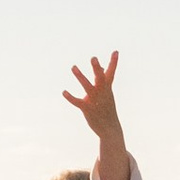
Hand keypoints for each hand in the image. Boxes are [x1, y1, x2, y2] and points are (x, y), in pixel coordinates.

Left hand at [62, 47, 127, 177]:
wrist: (110, 128)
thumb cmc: (107, 107)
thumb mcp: (107, 92)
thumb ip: (103, 79)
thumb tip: (101, 66)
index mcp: (107, 88)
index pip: (111, 72)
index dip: (114, 62)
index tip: (116, 51)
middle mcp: (102, 92)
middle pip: (100, 78)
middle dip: (97, 69)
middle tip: (93, 58)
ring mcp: (95, 100)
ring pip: (87, 86)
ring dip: (80, 77)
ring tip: (73, 67)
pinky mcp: (87, 108)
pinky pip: (78, 102)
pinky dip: (70, 97)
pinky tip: (64, 92)